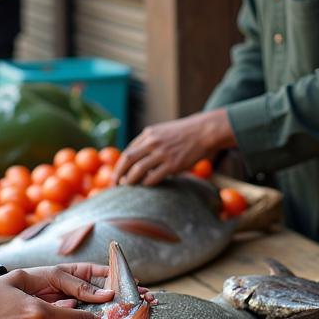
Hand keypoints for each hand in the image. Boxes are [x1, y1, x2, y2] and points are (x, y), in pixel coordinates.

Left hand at [112, 109, 234, 185]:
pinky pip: (153, 177)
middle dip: (117, 174)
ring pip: (137, 170)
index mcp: (148, 134)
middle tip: (113, 185)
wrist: (204, 131)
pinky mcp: (173, 164)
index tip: (116, 176)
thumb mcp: (162, 132)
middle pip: (127, 160)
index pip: (127, 152)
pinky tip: (146, 186)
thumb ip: (149, 142)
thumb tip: (136, 159)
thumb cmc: (183, 134)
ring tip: (127, 188)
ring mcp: (162, 153)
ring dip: (130, 181)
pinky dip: (146, 184)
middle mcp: (152, 143)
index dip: (119, 166)